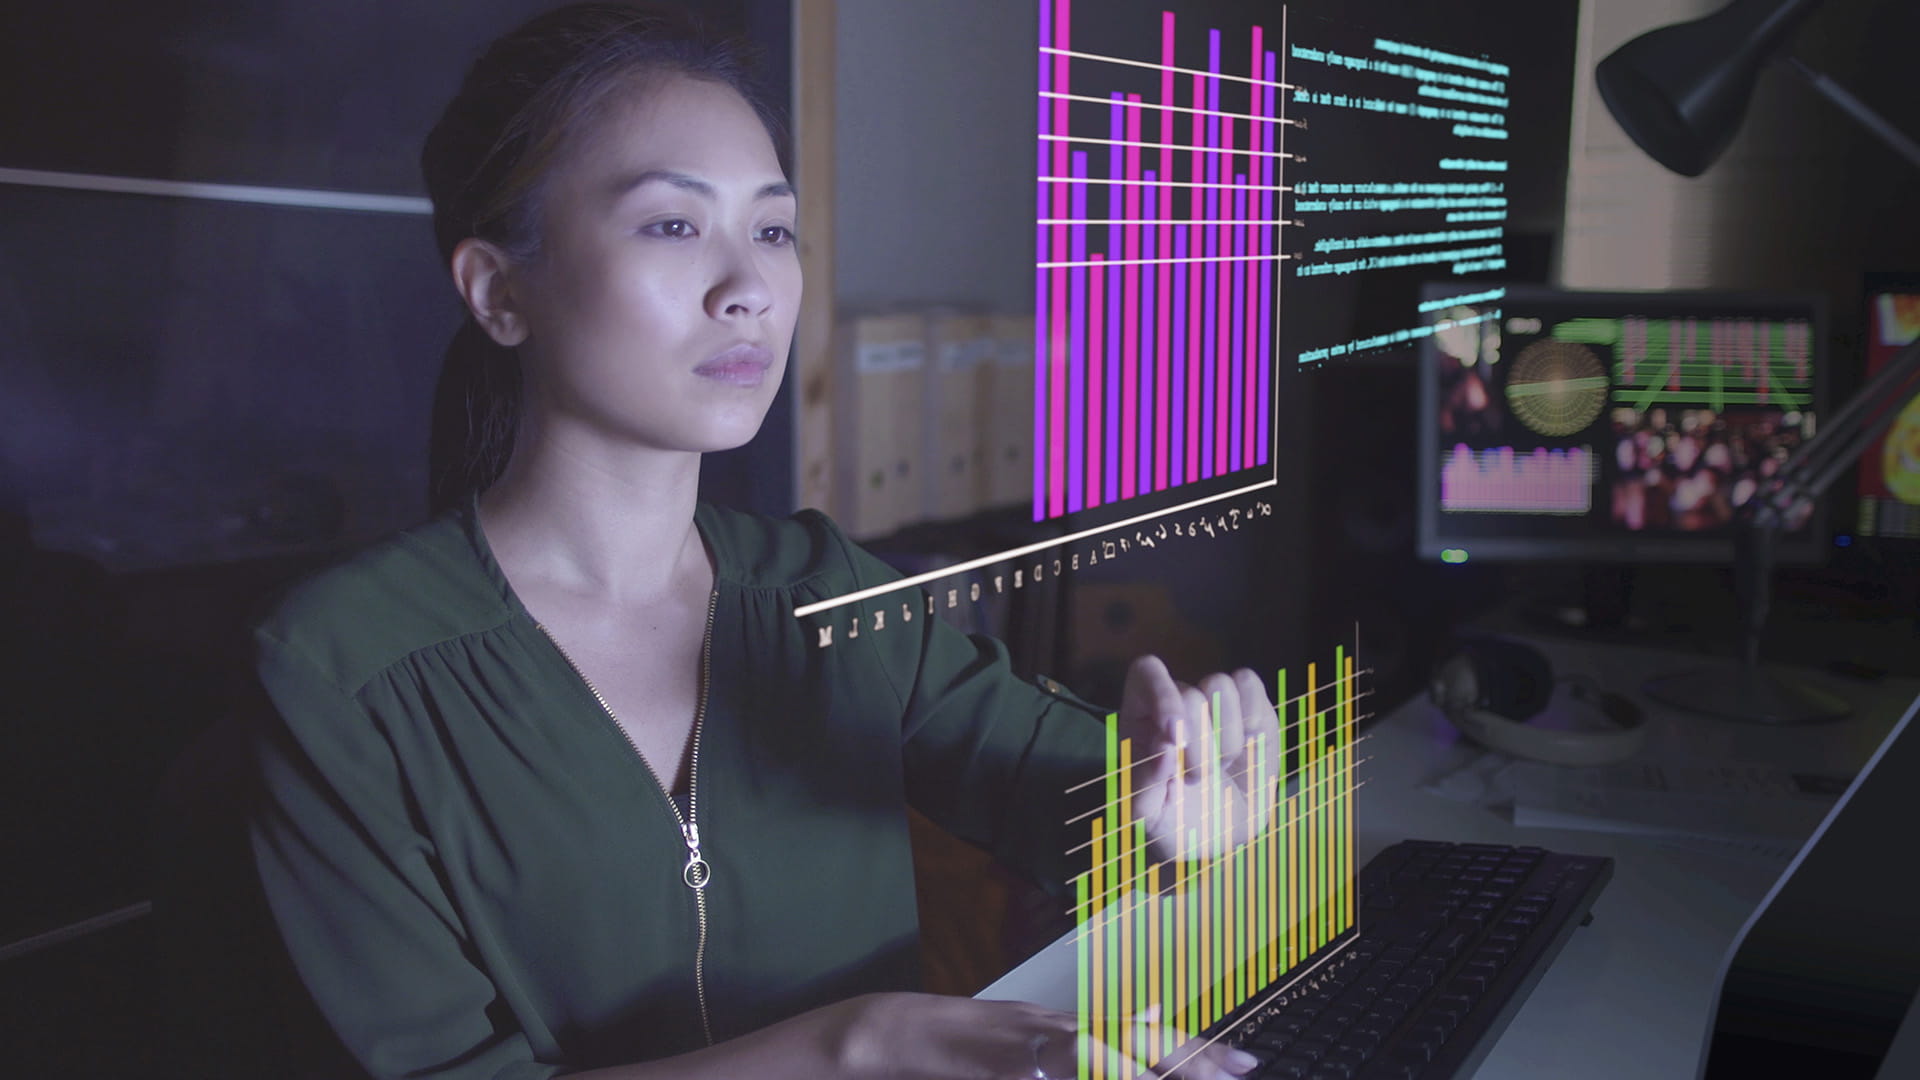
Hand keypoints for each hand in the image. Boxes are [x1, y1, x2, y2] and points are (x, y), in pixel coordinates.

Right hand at [834, 993, 1258, 1079]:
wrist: (889, 1035)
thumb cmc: (958, 1049)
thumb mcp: (1022, 1039)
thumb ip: (1072, 1044)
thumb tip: (1136, 1028)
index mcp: (1061, 1025)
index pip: (1137, 1036)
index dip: (1191, 1050)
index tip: (1240, 1062)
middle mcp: (1052, 1028)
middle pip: (1132, 1042)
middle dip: (1187, 1059)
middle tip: (1239, 1068)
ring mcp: (1027, 1045)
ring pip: (1097, 1057)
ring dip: (1141, 1065)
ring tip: (1196, 1074)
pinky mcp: (1002, 1064)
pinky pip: (1061, 1067)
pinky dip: (1089, 1069)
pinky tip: (1102, 1072)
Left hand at [1115, 655, 1283, 863]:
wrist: (1221, 837)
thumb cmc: (1175, 821)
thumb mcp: (1151, 817)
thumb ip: (1146, 787)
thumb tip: (1164, 751)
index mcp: (1141, 717)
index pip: (1147, 673)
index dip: (1163, 696)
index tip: (1176, 738)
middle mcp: (1176, 701)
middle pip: (1189, 694)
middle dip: (1199, 745)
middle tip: (1196, 778)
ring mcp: (1213, 700)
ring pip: (1221, 685)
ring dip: (1226, 736)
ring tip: (1222, 766)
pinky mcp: (1249, 705)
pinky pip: (1250, 685)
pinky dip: (1253, 717)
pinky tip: (1249, 746)